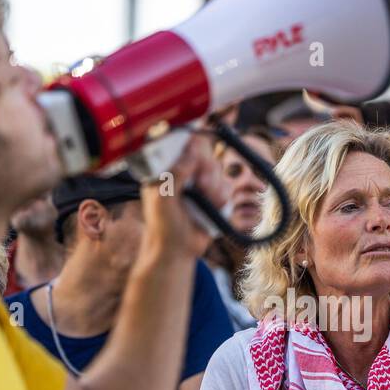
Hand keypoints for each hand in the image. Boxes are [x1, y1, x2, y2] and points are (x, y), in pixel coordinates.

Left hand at [141, 131, 220, 258]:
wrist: (177, 251)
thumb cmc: (162, 226)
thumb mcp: (163, 196)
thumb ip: (176, 172)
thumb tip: (192, 149)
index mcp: (166, 168)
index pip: (181, 142)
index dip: (195, 138)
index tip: (206, 139)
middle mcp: (184, 172)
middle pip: (205, 154)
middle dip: (208, 171)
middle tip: (203, 187)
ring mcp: (199, 184)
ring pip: (219, 170)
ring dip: (215, 188)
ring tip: (205, 203)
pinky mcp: (213, 196)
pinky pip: (227, 187)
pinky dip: (222, 198)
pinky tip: (212, 208)